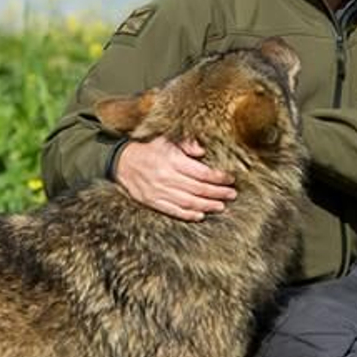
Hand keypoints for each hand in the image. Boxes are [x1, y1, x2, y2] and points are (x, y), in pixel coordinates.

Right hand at [113, 137, 235, 220]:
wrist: (124, 163)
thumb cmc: (151, 150)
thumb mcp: (168, 140)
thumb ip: (187, 143)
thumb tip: (203, 150)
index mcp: (172, 160)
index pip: (202, 172)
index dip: (219, 177)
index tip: (230, 179)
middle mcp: (166, 177)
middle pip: (199, 189)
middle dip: (218, 192)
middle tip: (232, 194)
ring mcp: (159, 191)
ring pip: (188, 202)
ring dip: (207, 205)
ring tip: (221, 206)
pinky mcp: (152, 202)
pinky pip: (173, 211)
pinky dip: (188, 215)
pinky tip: (201, 215)